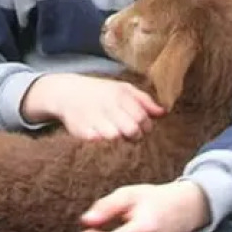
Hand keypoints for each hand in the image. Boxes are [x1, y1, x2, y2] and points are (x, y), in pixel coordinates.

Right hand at [22, 74, 163, 140]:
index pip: (142, 118)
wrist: (68, 93)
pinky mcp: (82, 130)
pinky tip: (100, 134)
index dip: (146, 127)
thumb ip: (144, 101)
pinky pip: (98, 142)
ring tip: (114, 132)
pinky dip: (101, 142)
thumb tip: (163, 112)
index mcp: (120, 95)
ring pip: (115, 137)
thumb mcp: (123, 89)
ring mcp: (94, 118)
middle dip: (134, 135)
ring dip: (118, 139)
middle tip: (129, 133)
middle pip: (132, 130)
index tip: (142, 128)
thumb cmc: (101, 92)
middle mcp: (108, 105)